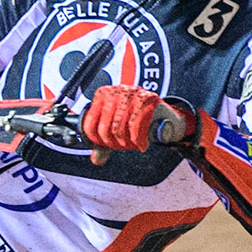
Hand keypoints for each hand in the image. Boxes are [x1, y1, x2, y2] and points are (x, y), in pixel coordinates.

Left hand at [80, 85, 195, 162]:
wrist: (161, 112)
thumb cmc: (134, 119)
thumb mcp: (116, 129)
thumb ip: (104, 144)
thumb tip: (96, 160)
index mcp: (102, 95)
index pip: (90, 125)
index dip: (99, 142)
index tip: (109, 146)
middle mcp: (114, 91)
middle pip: (105, 129)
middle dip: (115, 144)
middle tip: (124, 147)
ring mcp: (130, 92)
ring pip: (119, 128)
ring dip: (127, 143)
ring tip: (133, 145)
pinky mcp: (146, 98)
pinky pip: (134, 126)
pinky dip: (138, 140)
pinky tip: (141, 144)